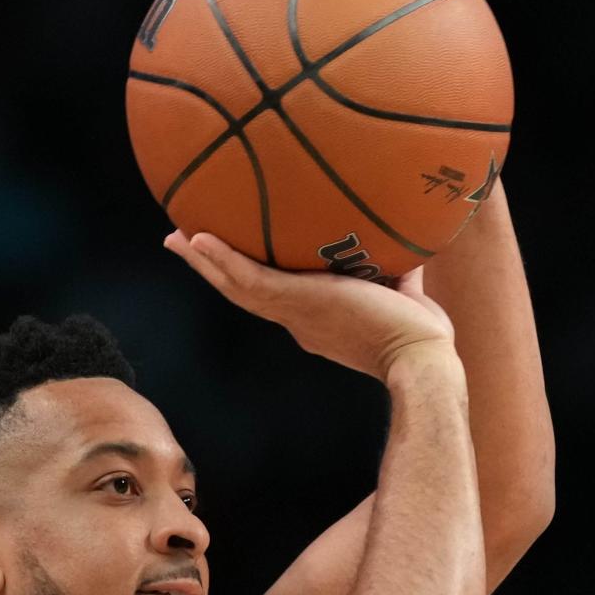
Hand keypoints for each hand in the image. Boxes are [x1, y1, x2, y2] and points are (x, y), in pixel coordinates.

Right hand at [165, 229, 455, 384]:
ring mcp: (291, 313)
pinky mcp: (295, 302)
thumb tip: (406, 240)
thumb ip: (396, 267)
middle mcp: (295, 320)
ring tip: (175, 238)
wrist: (419, 356)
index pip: (273, 294)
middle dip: (211, 268)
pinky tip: (197, 238)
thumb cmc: (419, 334)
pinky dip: (220, 259)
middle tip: (183, 244)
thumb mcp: (402, 291)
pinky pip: (247, 277)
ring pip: (234, 285)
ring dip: (202, 261)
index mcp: (313, 320)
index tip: (233, 259)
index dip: (248, 276)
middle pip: (241, 290)